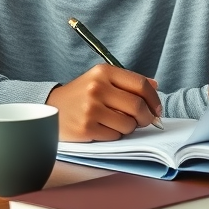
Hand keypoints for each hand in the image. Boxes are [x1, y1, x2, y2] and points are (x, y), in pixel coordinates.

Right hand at [46, 64, 162, 141]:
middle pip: (138, 106)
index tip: (157, 108)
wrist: (51, 108)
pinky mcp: (86, 128)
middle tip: (145, 120)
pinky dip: (115, 135)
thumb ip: (128, 81)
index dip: (154, 99)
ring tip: (118, 122)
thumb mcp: (101, 79)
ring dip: (129, 127)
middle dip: (147, 117)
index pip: (141, 85)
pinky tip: (104, 128)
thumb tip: (155, 86)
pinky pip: (115, 136)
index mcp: (104, 72)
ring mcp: (91, 109)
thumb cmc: (81, 94)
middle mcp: (97, 88)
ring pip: (128, 124)